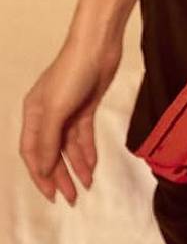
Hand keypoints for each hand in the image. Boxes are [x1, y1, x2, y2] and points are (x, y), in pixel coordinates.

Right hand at [19, 33, 122, 205]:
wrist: (99, 45)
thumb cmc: (72, 72)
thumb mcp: (56, 109)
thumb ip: (47, 141)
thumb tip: (41, 170)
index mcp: (33, 113)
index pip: (31, 152)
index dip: (40, 174)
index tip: (51, 194)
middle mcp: (48, 114)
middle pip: (51, 152)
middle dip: (60, 175)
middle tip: (71, 198)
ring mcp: (68, 110)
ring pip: (69, 146)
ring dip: (76, 166)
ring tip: (86, 185)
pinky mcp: (86, 106)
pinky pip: (83, 135)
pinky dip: (87, 150)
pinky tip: (93, 165)